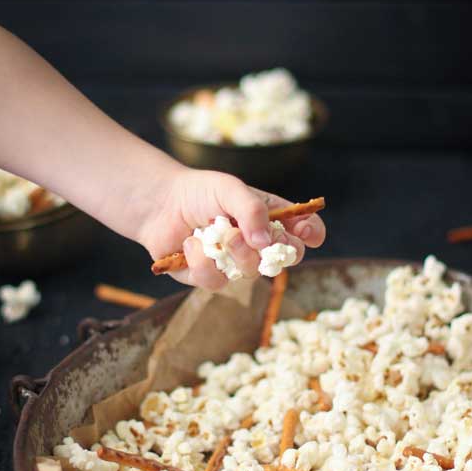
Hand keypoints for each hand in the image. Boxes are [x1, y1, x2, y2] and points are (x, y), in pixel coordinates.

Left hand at [139, 168, 325, 289]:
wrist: (160, 204)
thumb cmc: (200, 192)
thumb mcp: (230, 189)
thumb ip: (252, 209)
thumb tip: (265, 242)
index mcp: (270, 221)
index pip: (304, 231)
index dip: (311, 233)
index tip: (308, 234)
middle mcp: (257, 246)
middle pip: (285, 259)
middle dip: (271, 249)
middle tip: (251, 235)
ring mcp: (235, 265)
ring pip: (249, 272)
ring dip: (231, 251)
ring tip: (212, 231)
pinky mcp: (210, 279)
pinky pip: (215, 281)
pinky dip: (201, 259)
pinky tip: (190, 242)